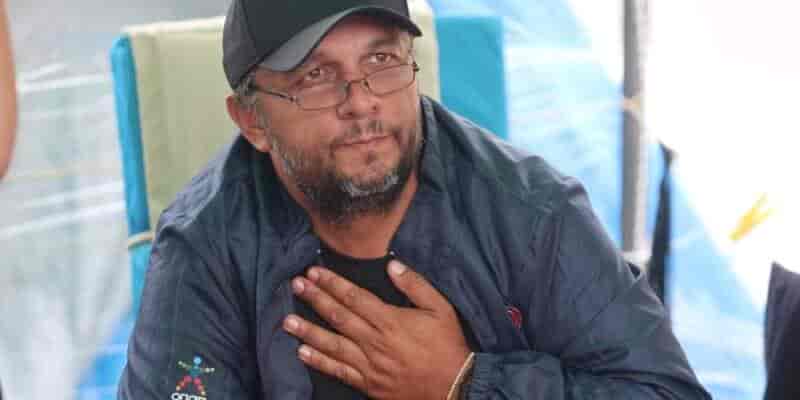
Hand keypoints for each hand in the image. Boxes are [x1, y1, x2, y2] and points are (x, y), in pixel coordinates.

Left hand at [283, 260, 470, 399]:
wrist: (455, 386)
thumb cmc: (448, 345)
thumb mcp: (441, 308)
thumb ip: (415, 285)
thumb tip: (392, 265)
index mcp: (391, 321)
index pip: (354, 297)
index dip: (332, 283)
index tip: (314, 272)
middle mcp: (375, 342)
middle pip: (338, 317)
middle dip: (315, 299)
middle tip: (295, 285)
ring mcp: (370, 365)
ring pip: (333, 345)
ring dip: (308, 331)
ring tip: (287, 320)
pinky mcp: (368, 384)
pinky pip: (339, 371)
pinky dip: (319, 362)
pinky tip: (302, 353)